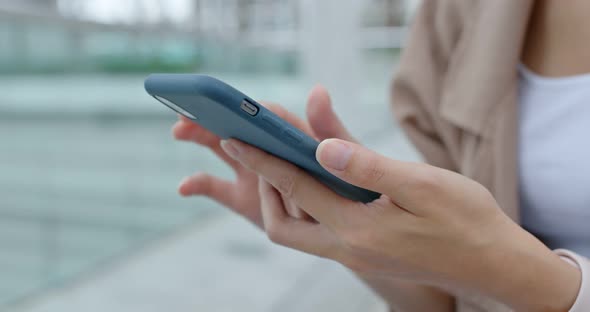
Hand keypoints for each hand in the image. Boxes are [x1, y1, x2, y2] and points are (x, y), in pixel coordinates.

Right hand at [171, 85, 352, 226]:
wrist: (347, 226)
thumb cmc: (351, 186)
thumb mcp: (348, 156)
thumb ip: (332, 130)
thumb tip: (318, 91)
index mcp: (294, 134)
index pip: (268, 114)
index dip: (248, 107)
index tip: (227, 104)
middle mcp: (270, 149)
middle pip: (237, 124)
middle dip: (213, 113)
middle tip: (190, 107)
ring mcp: (254, 173)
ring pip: (222, 148)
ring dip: (200, 136)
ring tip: (179, 130)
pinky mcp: (243, 198)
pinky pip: (215, 187)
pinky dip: (198, 183)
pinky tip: (183, 185)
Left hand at [220, 132, 580, 310]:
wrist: (494, 264)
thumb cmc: (466, 221)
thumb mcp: (421, 185)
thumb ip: (368, 167)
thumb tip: (321, 147)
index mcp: (357, 230)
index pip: (296, 189)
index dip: (263, 160)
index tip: (237, 137)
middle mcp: (348, 249)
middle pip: (283, 226)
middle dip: (264, 189)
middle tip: (260, 153)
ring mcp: (356, 256)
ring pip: (300, 233)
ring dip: (285, 200)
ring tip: (284, 163)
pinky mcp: (367, 254)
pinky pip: (322, 233)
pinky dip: (310, 207)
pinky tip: (321, 182)